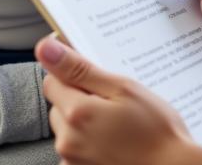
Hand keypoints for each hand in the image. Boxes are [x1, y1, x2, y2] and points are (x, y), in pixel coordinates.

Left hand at [36, 35, 193, 164]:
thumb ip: (80, 69)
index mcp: (76, 113)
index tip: (91, 71)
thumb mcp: (123, 89)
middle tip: (113, 99)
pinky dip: (89, 141)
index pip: (52, 80)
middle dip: (80, 97)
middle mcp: (67, 141)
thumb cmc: (155, 130)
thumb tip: (46, 48)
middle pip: (59, 105)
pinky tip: (115, 140)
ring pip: (67, 128)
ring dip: (84, 120)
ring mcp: (72, 161)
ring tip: (117, 122)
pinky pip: (76, 148)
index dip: (71, 71)